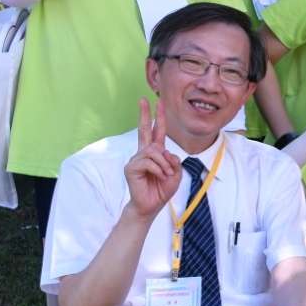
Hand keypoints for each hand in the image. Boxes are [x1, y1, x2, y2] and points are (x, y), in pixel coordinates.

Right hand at [123, 98, 179, 218]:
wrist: (150, 206)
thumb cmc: (161, 190)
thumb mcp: (175, 175)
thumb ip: (174, 162)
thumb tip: (165, 151)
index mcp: (155, 153)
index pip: (157, 132)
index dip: (158, 117)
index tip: (157, 103)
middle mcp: (144, 153)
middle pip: (144, 130)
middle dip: (144, 114)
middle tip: (143, 100)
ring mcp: (136, 160)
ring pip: (153, 151)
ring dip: (164, 164)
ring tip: (166, 175)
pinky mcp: (131, 168)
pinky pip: (148, 162)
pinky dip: (158, 170)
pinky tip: (159, 177)